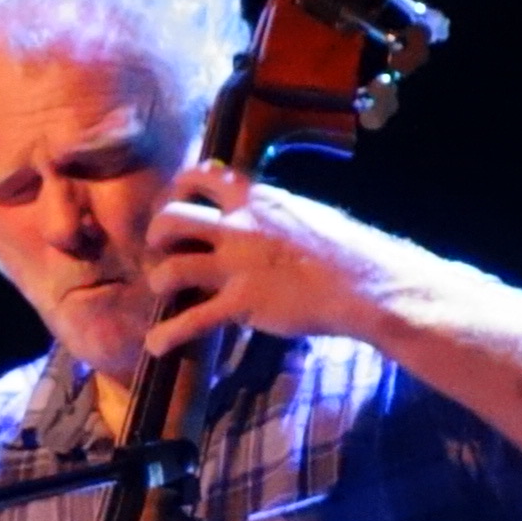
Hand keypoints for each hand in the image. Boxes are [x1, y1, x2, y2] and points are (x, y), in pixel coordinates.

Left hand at [140, 165, 422, 353]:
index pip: (202, 175)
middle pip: (172, 218)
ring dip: (159, 281)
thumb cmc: (347, 250)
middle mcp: (238, 226)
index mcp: (255, 199)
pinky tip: (157, 345)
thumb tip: (271, 216)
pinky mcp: (242, 303)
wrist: (364, 284)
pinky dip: (170, 334)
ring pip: (172, 267)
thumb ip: (276, 213)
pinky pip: (194, 320)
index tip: (177, 199)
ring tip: (162, 290)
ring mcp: (236, 266)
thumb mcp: (305, 215)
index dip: (180, 186)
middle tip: (162, 248)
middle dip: (157, 233)